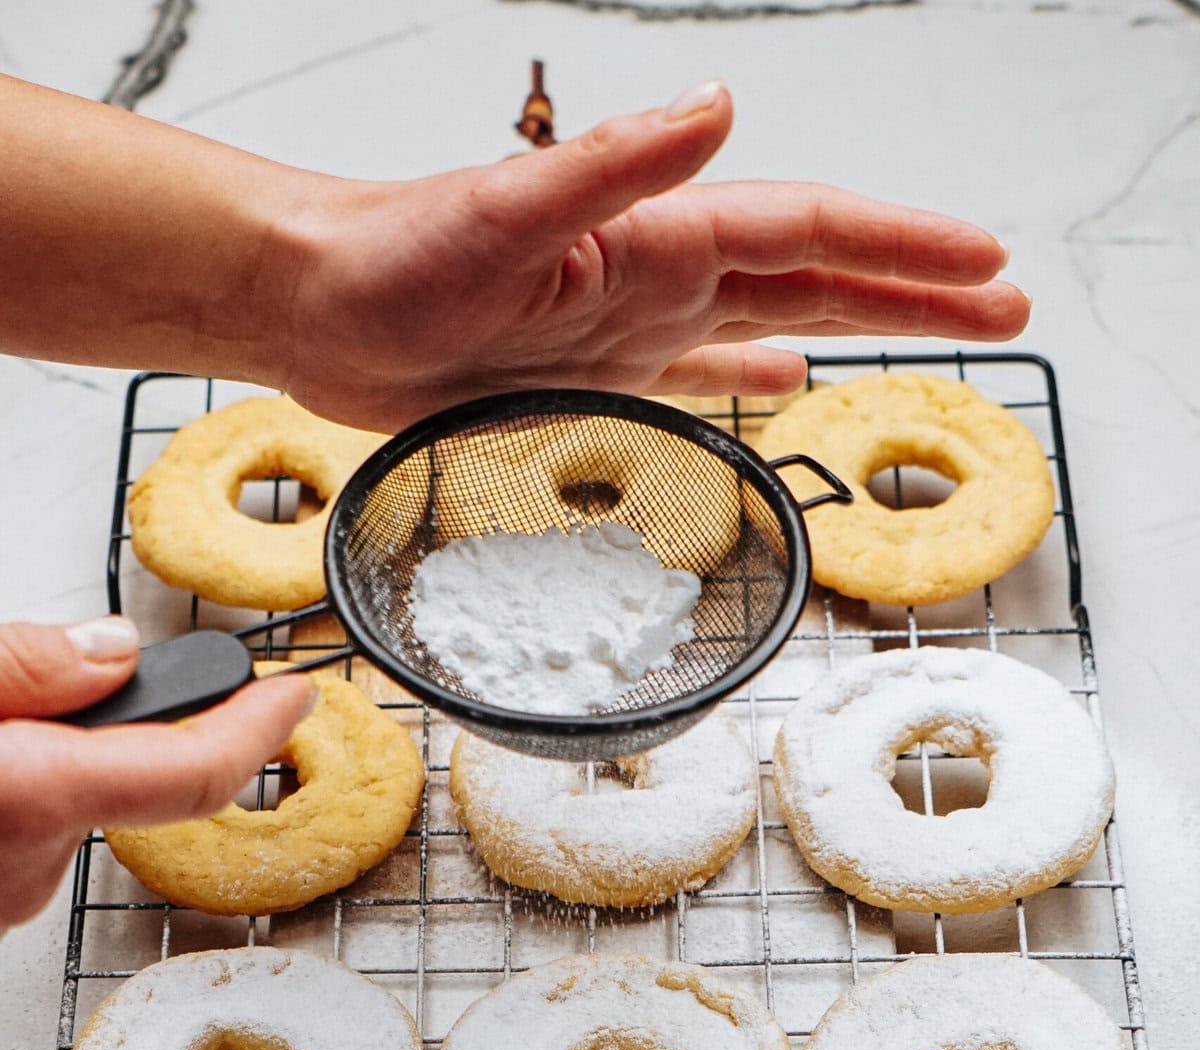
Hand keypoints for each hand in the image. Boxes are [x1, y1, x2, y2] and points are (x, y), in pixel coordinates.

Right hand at [0, 618, 314, 931]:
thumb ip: (29, 664)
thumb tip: (116, 651)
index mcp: (34, 796)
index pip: (196, 770)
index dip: (257, 728)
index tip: (294, 697)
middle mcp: (32, 864)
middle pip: (126, 773)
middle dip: (109, 719)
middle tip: (53, 680)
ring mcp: (12, 893)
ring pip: (74, 800)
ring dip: (49, 755)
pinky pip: (31, 831)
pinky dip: (18, 791)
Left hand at [277, 83, 1027, 429]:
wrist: (320, 308)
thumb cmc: (392, 258)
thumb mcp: (502, 215)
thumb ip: (614, 169)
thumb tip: (719, 108)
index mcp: (657, 236)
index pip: (811, 232)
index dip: (904, 248)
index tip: (986, 263)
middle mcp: (661, 274)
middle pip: (820, 273)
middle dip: (916, 289)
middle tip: (1005, 303)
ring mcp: (635, 323)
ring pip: (779, 317)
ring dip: (861, 323)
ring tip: (936, 333)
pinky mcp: (597, 371)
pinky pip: (701, 371)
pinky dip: (753, 370)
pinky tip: (790, 375)